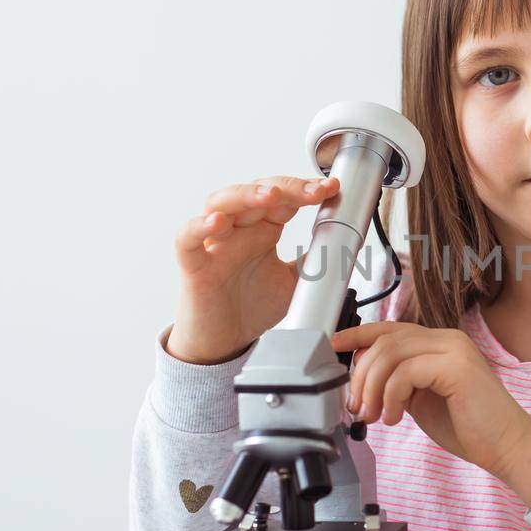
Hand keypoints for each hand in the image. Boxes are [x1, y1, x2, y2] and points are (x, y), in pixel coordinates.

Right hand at [166, 174, 340, 362]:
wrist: (225, 342)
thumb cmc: (251, 306)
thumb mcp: (295, 282)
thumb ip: (315, 263)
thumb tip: (343, 247)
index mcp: (263, 229)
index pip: (284, 198)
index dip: (306, 190)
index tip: (332, 189)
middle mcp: (239, 230)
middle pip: (256, 192)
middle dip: (286, 188)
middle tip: (313, 192)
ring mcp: (215, 244)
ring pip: (221, 203)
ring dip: (246, 195)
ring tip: (270, 195)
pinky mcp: (194, 266)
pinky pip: (187, 239)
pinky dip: (198, 227)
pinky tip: (216, 222)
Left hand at [330, 321, 530, 489]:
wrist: (506, 447)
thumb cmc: (469, 428)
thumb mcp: (421, 400)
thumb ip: (397, 383)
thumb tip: (362, 379)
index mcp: (440, 344)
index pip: (390, 329)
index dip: (358, 335)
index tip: (334, 347)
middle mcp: (448, 339)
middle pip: (385, 340)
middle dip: (361, 374)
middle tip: (357, 407)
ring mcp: (454, 349)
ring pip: (391, 353)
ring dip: (372, 387)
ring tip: (374, 416)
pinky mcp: (456, 366)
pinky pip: (406, 372)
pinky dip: (391, 396)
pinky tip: (396, 418)